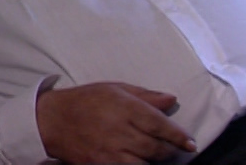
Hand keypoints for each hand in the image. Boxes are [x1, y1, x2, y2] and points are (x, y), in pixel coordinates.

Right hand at [36, 81, 196, 163]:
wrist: (54, 120)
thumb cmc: (87, 99)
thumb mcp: (116, 89)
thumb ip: (145, 95)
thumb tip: (171, 99)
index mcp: (126, 108)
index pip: (160, 125)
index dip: (178, 136)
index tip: (191, 143)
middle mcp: (120, 131)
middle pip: (156, 147)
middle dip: (171, 150)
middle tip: (178, 149)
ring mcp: (111, 152)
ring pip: (145, 163)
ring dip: (158, 161)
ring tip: (162, 157)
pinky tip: (142, 163)